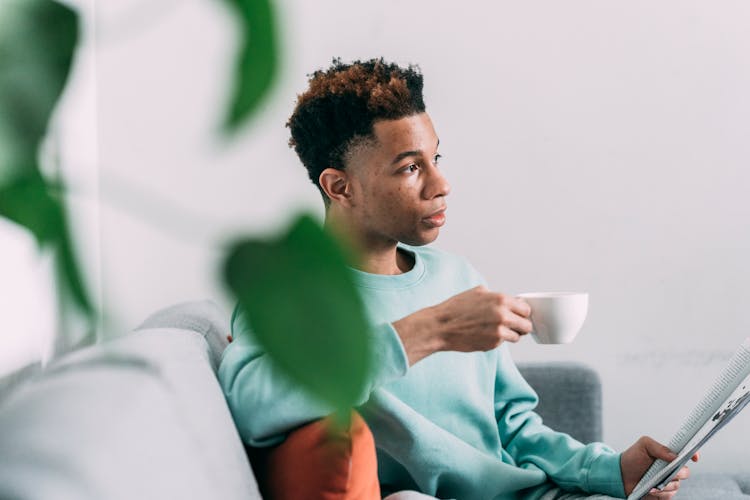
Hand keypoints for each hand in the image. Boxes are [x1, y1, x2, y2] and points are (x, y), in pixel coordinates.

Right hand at [393, 286, 532, 364]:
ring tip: (496, 330)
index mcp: (500, 299)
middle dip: (520, 325)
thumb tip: (512, 301)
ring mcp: (499, 331)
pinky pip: (503, 343)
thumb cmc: (456, 308)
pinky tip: (484, 334)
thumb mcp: (477, 292)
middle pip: (527, 325)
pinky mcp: (493, 344)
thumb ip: (496, 296)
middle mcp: (502, 315)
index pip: (526, 309)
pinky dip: (497, 340)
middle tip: (512, 325)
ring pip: (518, 336)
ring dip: (510, 334)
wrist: (441, 326)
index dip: (522, 312)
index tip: (518, 315)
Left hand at [621, 436, 699, 498]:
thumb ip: (659, 448)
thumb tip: (674, 456)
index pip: (686, 454)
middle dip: (676, 473)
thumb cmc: (632, 458)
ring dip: (664, 484)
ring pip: (676, 486)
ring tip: (650, 482)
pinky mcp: (664, 494)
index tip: (694, 458)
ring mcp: (669, 482)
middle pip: (685, 472)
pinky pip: (669, 496)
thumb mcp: (643, 446)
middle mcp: (671, 469)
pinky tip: (650, 490)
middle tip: (664, 472)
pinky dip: (660, 493)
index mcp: (669, 456)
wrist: (620, 475)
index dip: (693, 455)